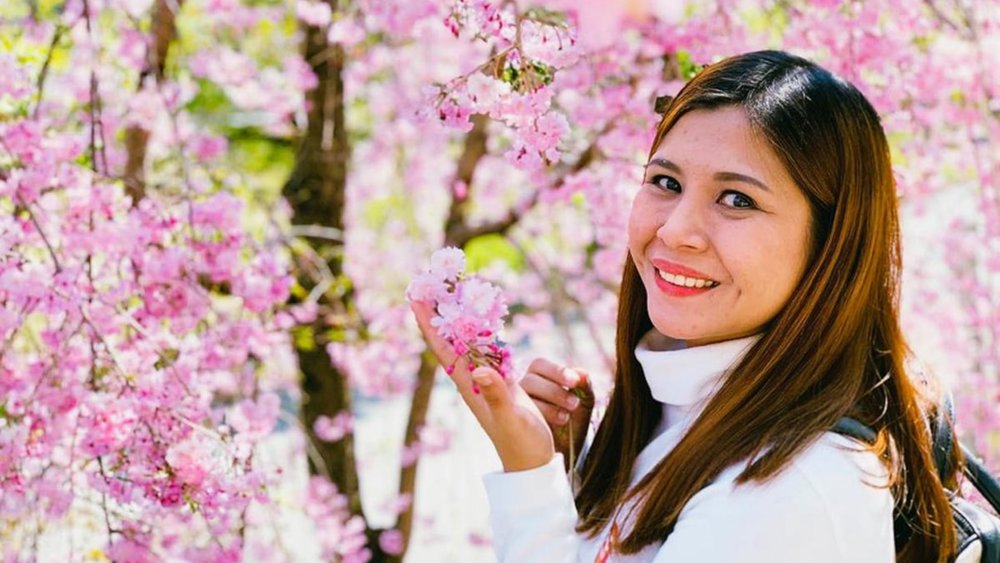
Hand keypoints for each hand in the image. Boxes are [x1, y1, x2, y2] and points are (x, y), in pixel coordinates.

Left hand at [410, 300, 554, 471]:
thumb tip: (480, 370)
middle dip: (440, 312)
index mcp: (469, 386)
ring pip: (467, 341)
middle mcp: (473, 379)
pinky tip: (483, 317)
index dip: (429, 323)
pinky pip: (488, 349)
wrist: (531, 462)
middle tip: (429, 283)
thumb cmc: (520, 443)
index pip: (443, 348)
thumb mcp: (510, 419)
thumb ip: (497, 395)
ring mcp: (487, 379)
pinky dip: (483, 330)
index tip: (416, 297)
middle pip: (450, 340)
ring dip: (459, 316)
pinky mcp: (503, 380)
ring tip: (451, 291)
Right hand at [520, 359, 593, 471]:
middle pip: (530, 379)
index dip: (557, 371)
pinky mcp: (512, 421)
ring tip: (565, 418)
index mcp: (538, 377)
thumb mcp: (584, 404)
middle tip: (573, 404)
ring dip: (545, 406)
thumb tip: (582, 373)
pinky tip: (551, 426)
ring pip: (522, 397)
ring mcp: (515, 406)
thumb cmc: (575, 423)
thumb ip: (584, 386)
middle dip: (554, 391)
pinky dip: (536, 418)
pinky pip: (516, 415)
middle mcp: (523, 389)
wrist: (568, 452)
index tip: (574, 381)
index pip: (539, 365)